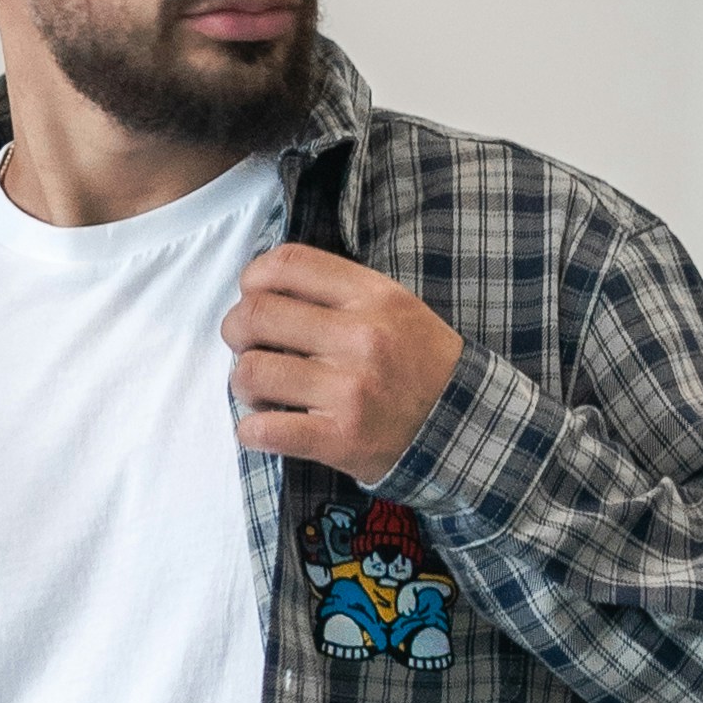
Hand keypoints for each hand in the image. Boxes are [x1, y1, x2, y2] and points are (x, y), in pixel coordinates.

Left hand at [224, 245, 461, 475]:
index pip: (287, 264)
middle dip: (235, 331)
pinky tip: (260, 429)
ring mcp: (350, 390)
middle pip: (257, 315)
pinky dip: (251, 431)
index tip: (251, 296)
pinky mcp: (341, 439)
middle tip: (243, 346)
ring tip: (259, 392)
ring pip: (253, 373)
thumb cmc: (422, 367)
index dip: (252, 278)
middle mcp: (360, 338)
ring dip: (242, 383)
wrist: (466, 429)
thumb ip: (340, 291)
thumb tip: (268, 289)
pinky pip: (267, 431)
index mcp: (372, 297)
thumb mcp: (396, 308)